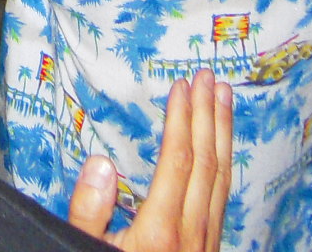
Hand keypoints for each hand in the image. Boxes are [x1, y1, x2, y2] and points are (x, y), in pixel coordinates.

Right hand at [66, 71, 233, 251]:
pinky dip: (224, 161)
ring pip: (221, 177)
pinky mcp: (211, 246)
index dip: (181, 119)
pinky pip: (222, 195)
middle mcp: (191, 230)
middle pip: (206, 162)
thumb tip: (100, 163)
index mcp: (159, 229)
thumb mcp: (85, 248)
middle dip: (207, 114)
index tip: (182, 86)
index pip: (177, 161)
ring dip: (223, 133)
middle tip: (209, 77)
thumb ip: (88, 211)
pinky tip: (222, 146)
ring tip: (225, 98)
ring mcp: (206, 240)